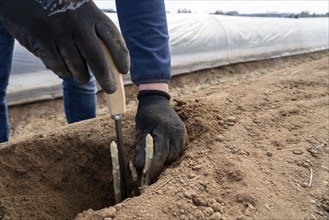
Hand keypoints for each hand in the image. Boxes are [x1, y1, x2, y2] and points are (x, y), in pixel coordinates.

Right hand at [0, 0, 128, 92]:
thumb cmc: (61, 8)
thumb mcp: (82, 11)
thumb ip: (95, 31)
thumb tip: (110, 63)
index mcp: (92, 14)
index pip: (114, 38)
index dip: (121, 57)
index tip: (124, 70)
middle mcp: (77, 23)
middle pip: (97, 59)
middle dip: (106, 78)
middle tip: (110, 89)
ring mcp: (59, 33)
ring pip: (77, 67)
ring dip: (82, 76)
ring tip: (83, 77)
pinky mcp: (41, 42)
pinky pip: (58, 67)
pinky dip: (63, 71)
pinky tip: (64, 68)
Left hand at [135, 90, 186, 180]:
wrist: (156, 101)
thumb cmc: (146, 115)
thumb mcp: (141, 130)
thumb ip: (142, 148)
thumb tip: (140, 166)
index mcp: (164, 130)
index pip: (161, 154)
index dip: (154, 167)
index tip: (147, 176)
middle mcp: (176, 132)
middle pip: (170, 156)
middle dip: (160, 163)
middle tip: (149, 166)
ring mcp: (182, 132)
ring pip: (176, 154)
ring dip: (166, 158)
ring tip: (156, 156)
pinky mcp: (184, 133)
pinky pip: (180, 149)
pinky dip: (172, 153)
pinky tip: (164, 150)